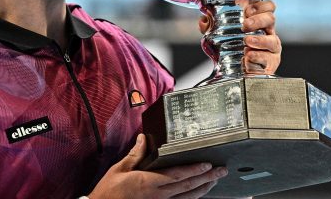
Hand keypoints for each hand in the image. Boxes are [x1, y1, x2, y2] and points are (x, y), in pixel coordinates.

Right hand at [88, 134, 226, 198]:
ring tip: (214, 181)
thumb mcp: (120, 169)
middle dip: (206, 179)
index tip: (207, 164)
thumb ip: (135, 154)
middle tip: (221, 171)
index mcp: (149, 182)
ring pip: (187, 198)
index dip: (194, 170)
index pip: (177, 175)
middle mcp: (158, 196)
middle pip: (188, 187)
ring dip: (203, 189)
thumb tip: (145, 138)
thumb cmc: (109, 192)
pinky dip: (191, 198)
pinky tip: (198, 193)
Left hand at [198, 0, 281, 75]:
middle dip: (258, 13)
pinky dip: (258, 54)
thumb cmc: (230, 50)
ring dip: (259, 33)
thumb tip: (203, 14)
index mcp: (252, 14)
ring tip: (247, 39)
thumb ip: (210, 23)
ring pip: (273, 31)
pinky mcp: (272, 59)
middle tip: (245, 21)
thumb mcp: (215, 35)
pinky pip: (270, 54)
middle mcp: (263, 25)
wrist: (235, 75)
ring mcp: (270, 41)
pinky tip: (248, 55)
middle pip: (270, 9)